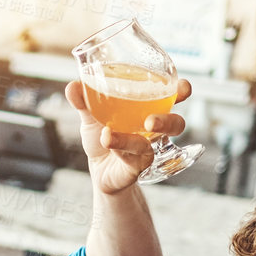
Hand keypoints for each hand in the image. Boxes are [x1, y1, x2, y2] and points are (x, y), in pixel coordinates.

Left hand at [65, 77, 190, 195]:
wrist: (98, 169)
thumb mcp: (92, 116)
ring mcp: (148, 149)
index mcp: (150, 109)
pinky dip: (117, 147)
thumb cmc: (104, 135)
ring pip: (152, 146)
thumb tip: (72, 86)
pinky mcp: (137, 167)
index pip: (173, 97)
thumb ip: (84, 101)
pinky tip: (105, 140)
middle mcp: (154, 130)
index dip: (182, 92)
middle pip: (176, 124)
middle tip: (151, 120)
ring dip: (135, 140)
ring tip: (110, 134)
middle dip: (169, 121)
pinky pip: (132, 159)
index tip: (183, 89)